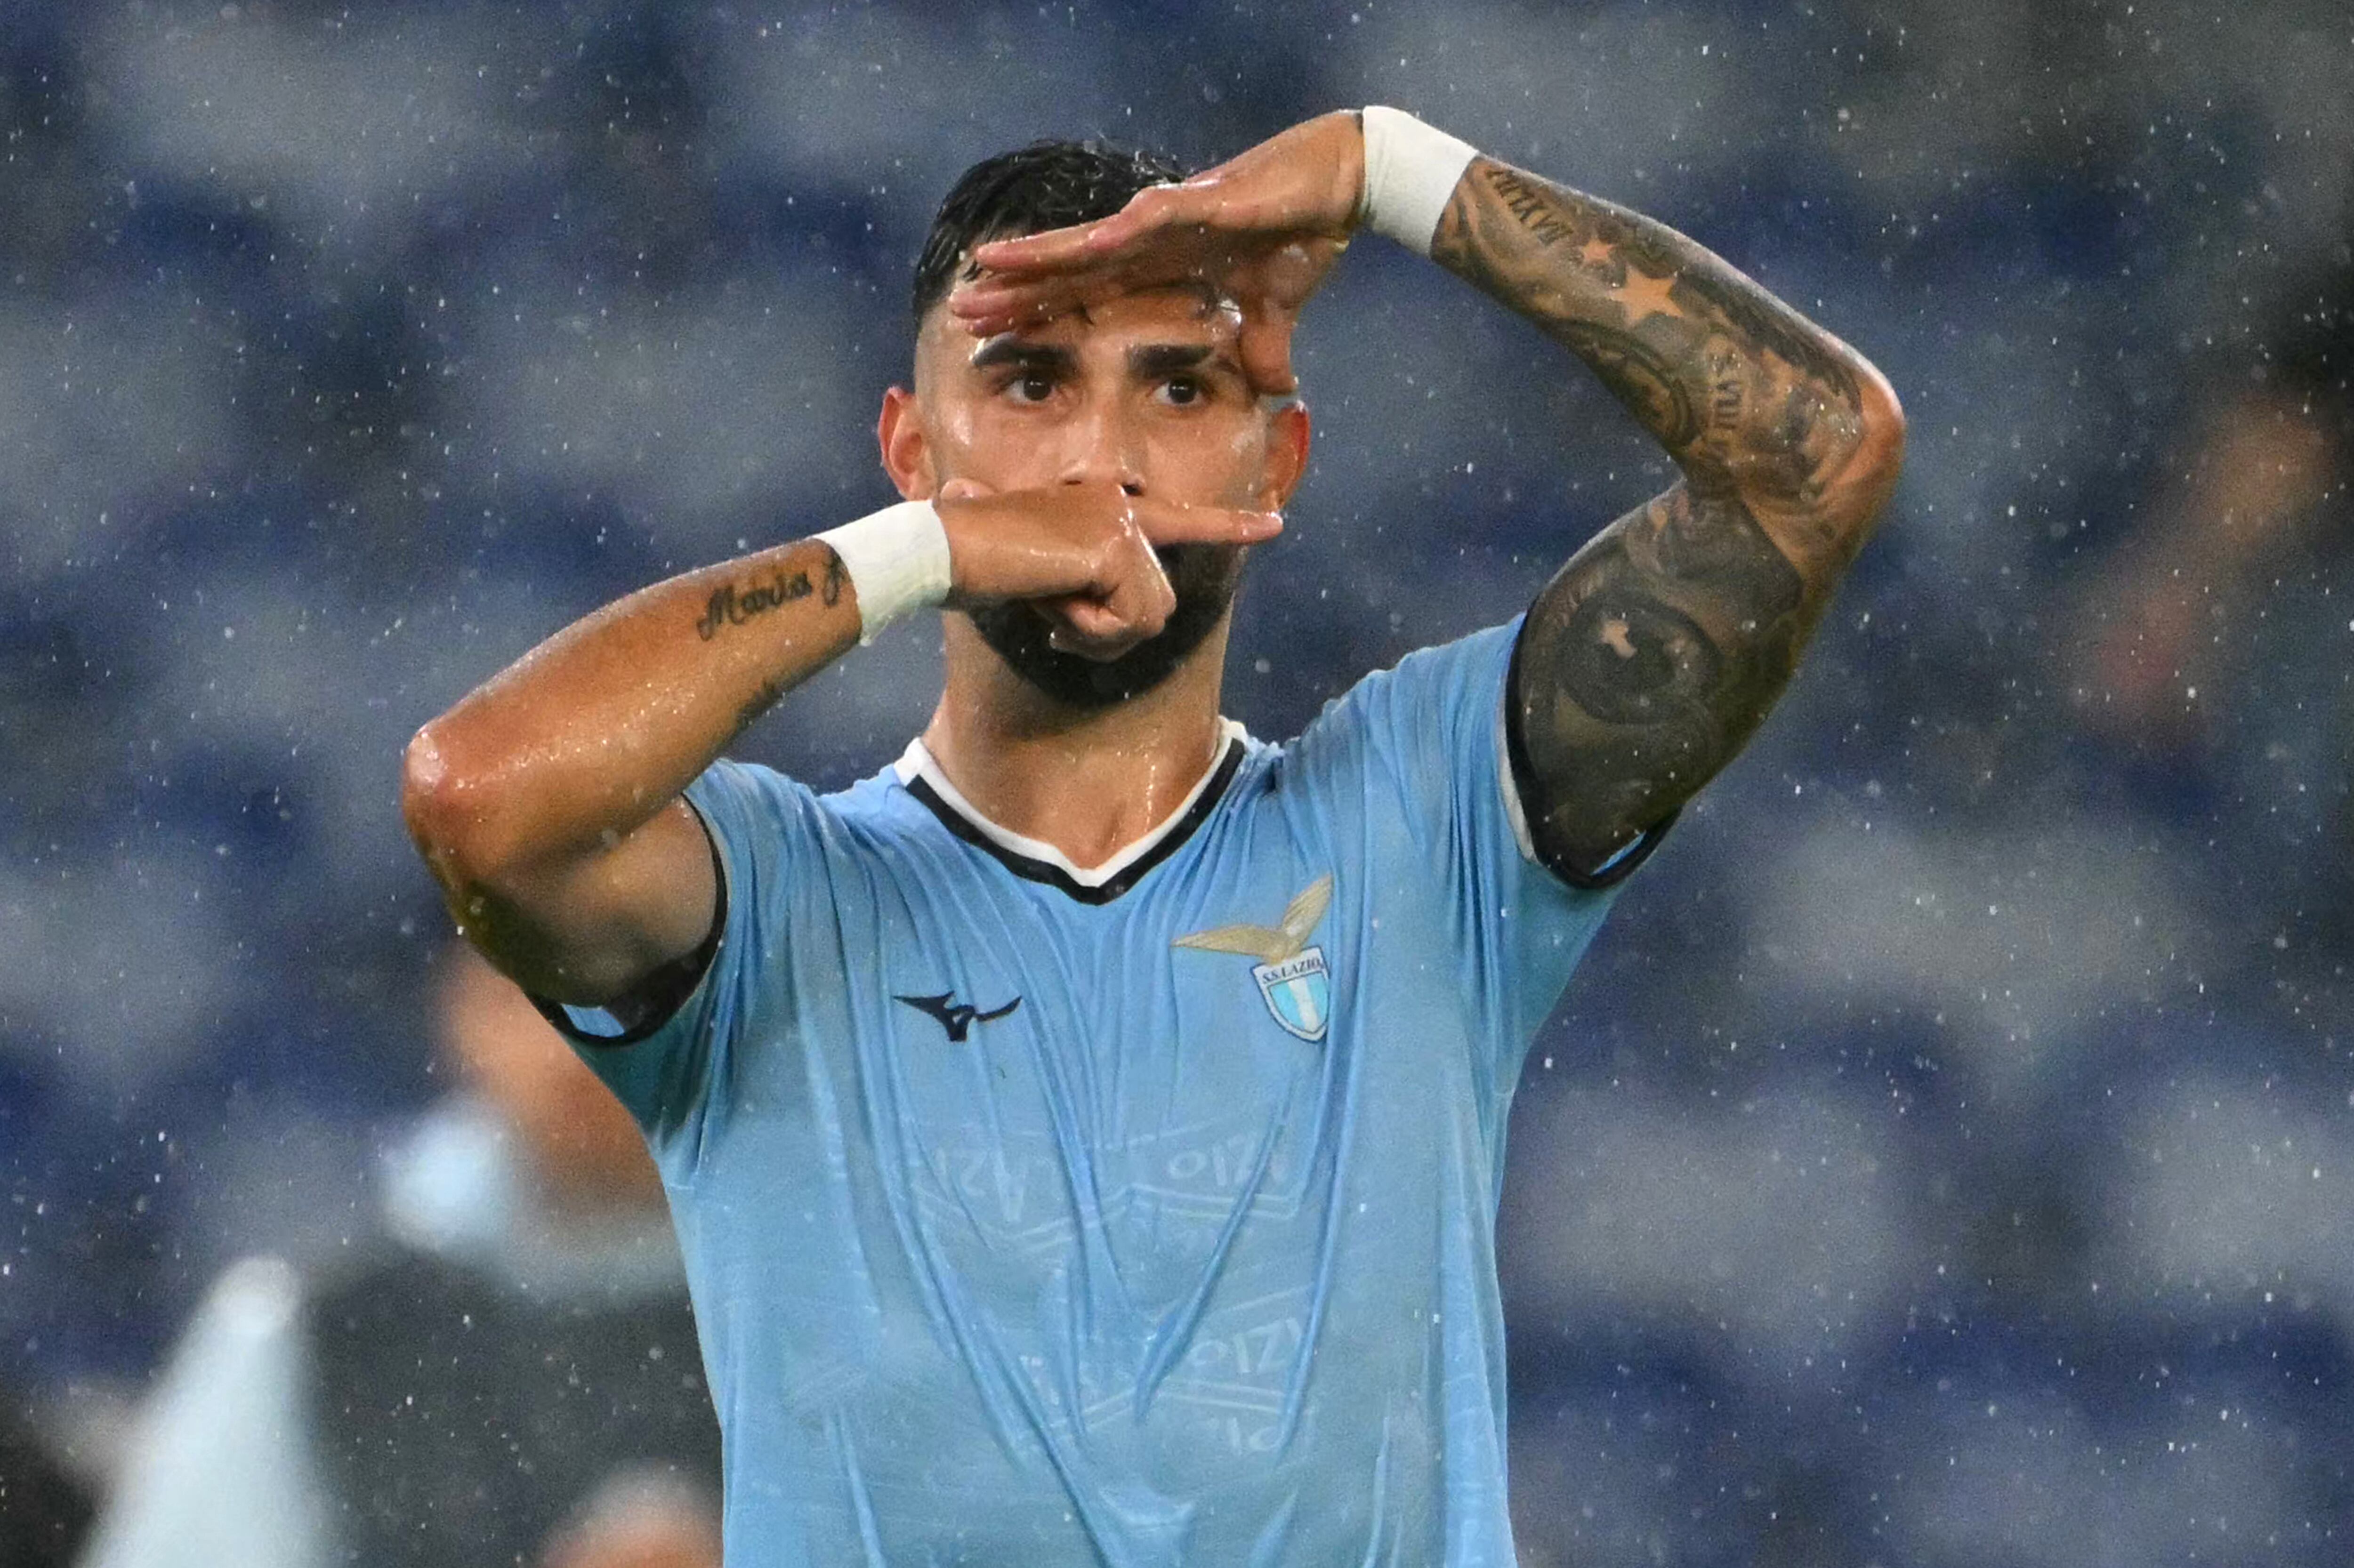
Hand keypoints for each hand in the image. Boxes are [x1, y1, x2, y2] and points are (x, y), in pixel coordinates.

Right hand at [933, 479, 1280, 658]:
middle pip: (1159, 602)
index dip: (1230, 527)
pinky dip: (1089, 629)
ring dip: (1097, 632)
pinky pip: (1127, 621)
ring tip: (1049, 603)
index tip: (1275, 525)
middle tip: (1057, 616)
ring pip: (1148, 617)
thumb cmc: (974, 564)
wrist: (942, 549)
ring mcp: (1119, 523)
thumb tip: (1091, 622)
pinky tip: (1052, 603)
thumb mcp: (1038, 580)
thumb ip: (1079, 592)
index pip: (1181, 520)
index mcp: (1103, 508)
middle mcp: (1119, 507)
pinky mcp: (1113, 547)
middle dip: (1112, 630)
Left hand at [948, 112, 1364, 396]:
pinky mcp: (1199, 204)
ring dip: (1037, 258)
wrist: (1340, 187)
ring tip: (984, 267)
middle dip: (1015, 291)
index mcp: (1160, 263)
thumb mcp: (1276, 312)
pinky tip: (1072, 250)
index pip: (1085, 293)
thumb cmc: (1302, 235)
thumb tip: (1275, 388)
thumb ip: (1264, 347)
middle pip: (1068, 270)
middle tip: (960, 310)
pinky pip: (1145, 222)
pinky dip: (1109, 236)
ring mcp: (1168, 219)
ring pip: (1087, 242)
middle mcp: (1150, 239)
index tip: (994, 332)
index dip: (1039, 310)